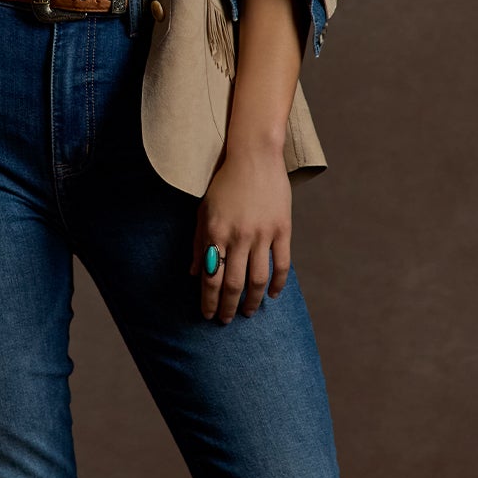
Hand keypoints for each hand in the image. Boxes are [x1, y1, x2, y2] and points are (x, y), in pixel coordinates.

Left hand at [189, 140, 291, 322]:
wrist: (254, 156)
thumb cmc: (224, 183)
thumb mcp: (204, 211)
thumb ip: (199, 243)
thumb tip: (195, 273)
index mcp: (216, 233)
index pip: (211, 278)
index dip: (208, 301)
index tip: (207, 315)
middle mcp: (238, 237)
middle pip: (233, 284)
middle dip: (227, 307)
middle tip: (226, 320)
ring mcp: (262, 234)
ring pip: (258, 279)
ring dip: (252, 301)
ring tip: (248, 311)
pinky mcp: (282, 230)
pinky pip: (282, 264)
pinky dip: (278, 284)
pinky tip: (274, 295)